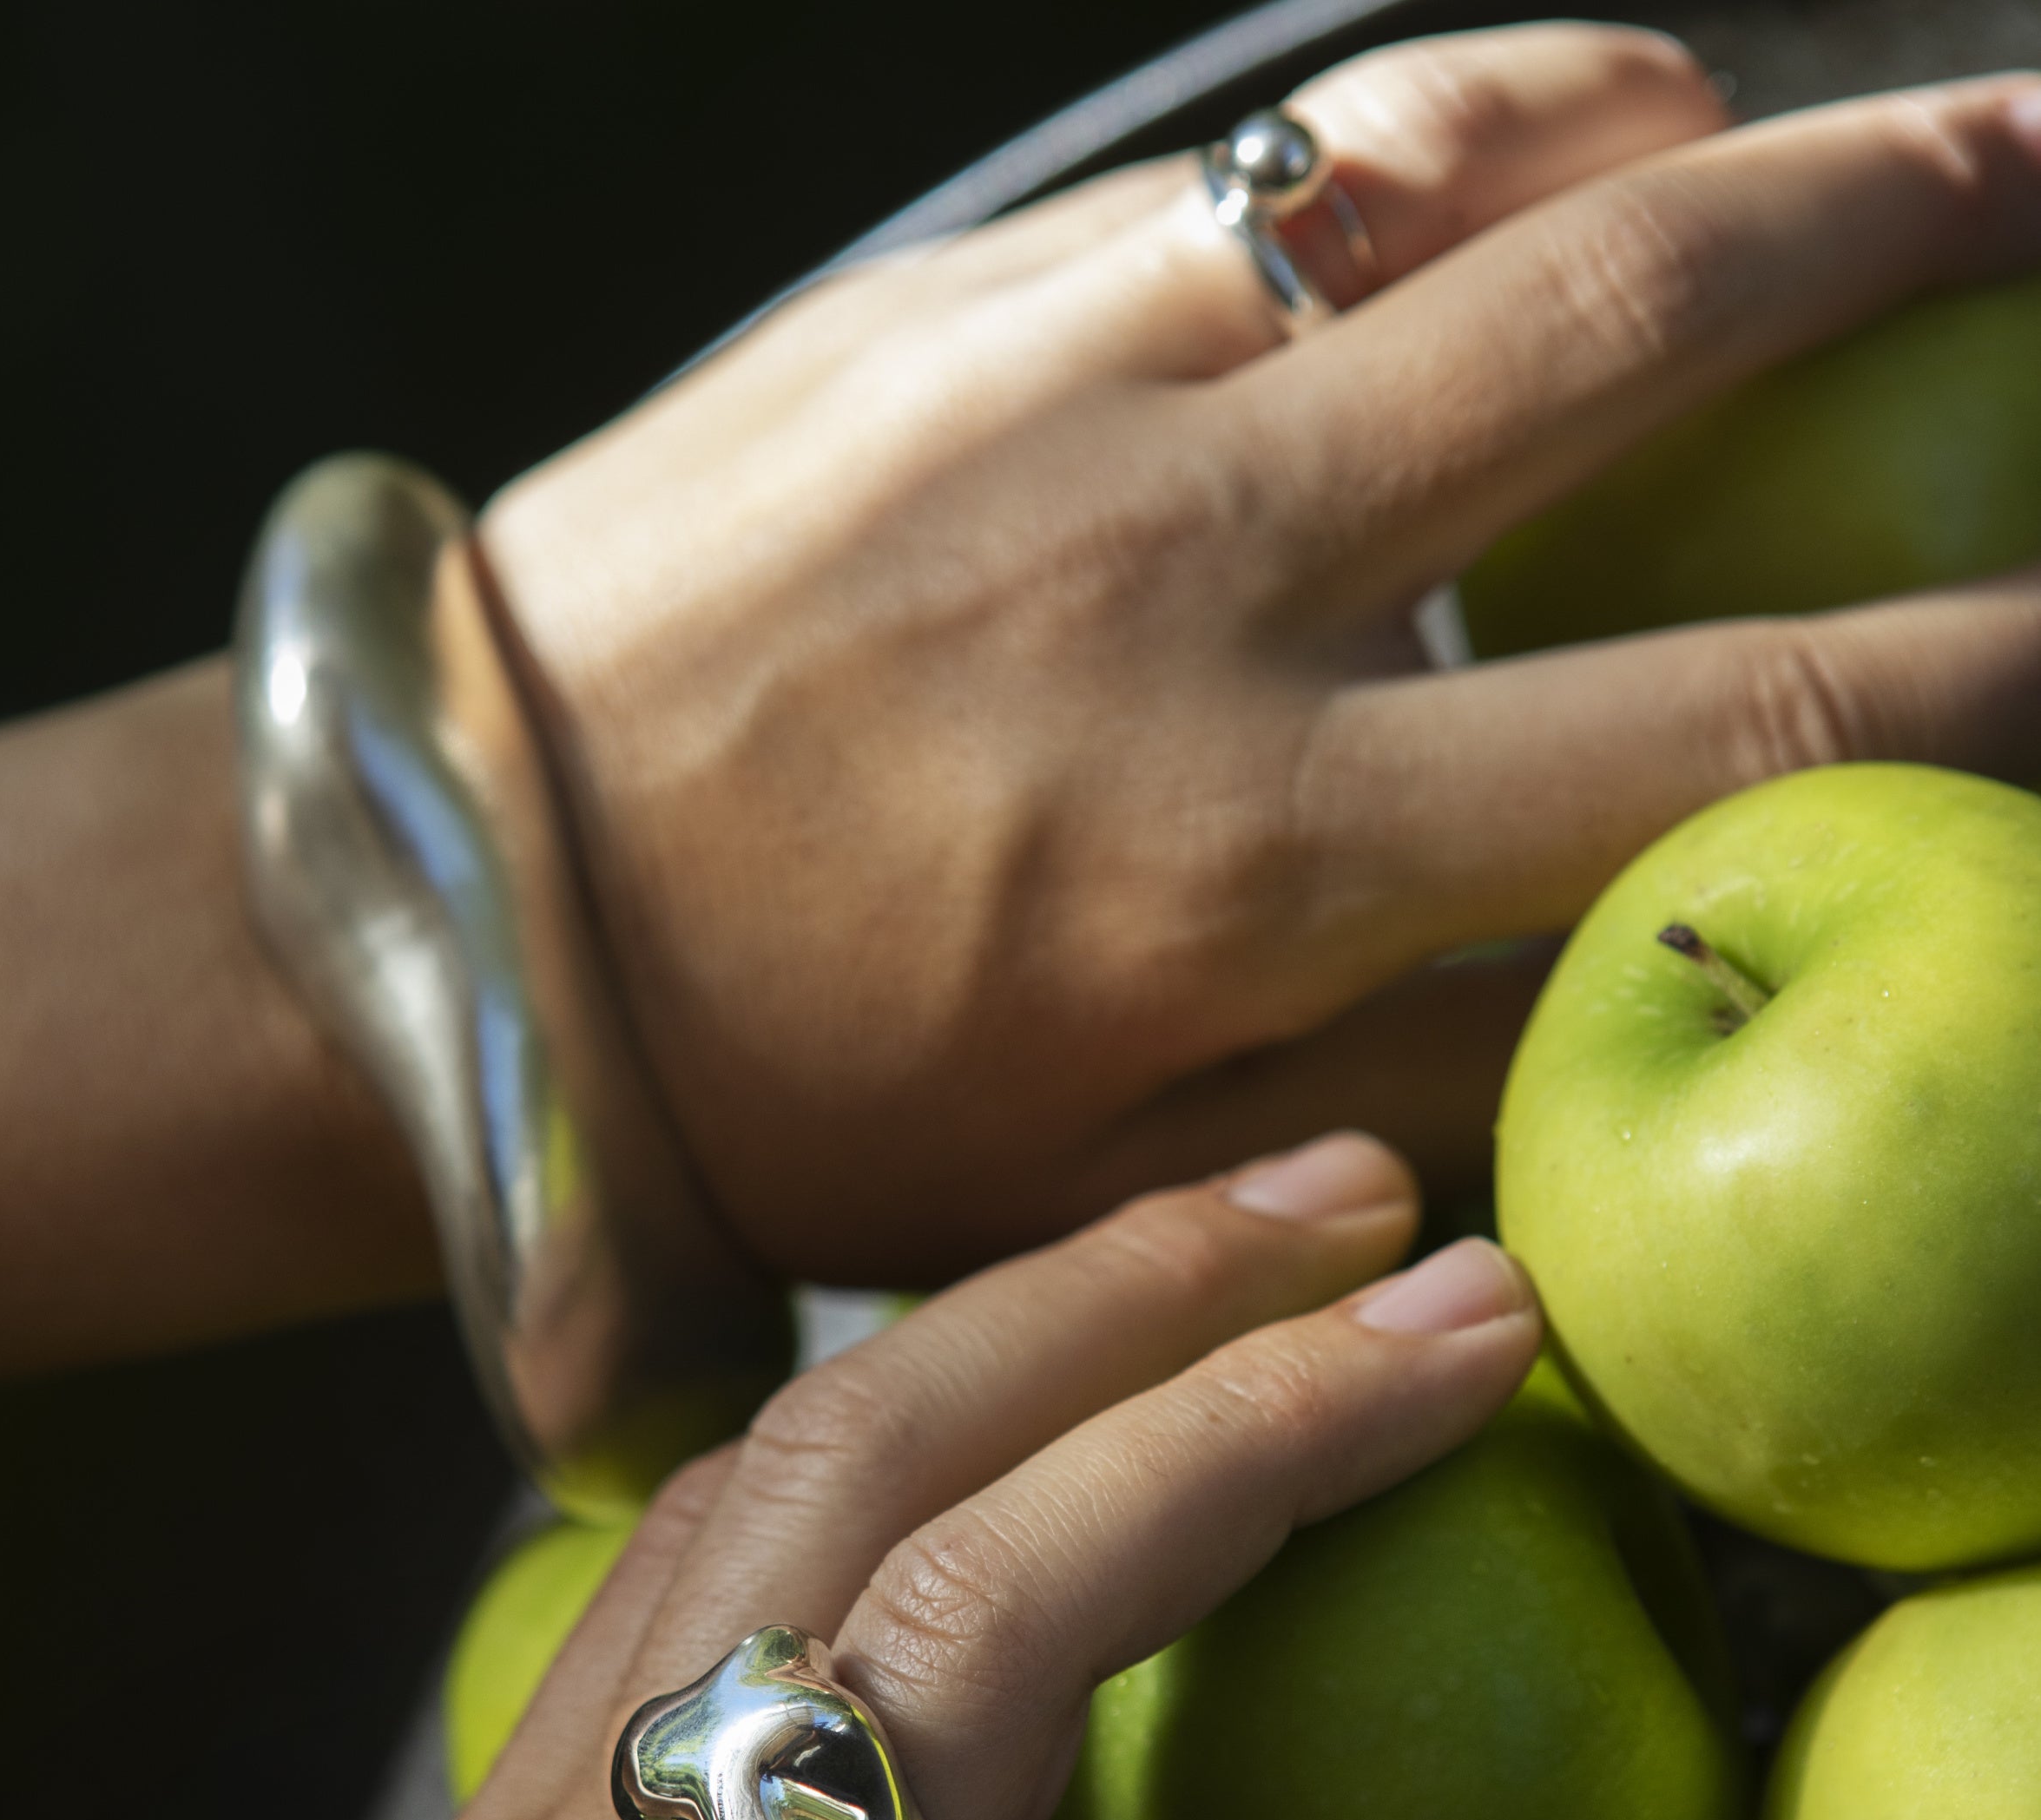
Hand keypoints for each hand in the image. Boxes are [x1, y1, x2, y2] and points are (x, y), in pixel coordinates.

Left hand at [484, 33, 2040, 1287]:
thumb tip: (1652, 992)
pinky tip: (1602, 100)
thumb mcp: (1103, 1176)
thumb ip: (1410, 1084)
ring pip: (1482, 167)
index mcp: (1246, 856)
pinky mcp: (965, 292)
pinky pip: (1289, 149)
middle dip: (1925, 243)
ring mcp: (1075, 387)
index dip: (1977, 681)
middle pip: (1654, 333)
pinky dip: (1485, 107)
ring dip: (1738, 124)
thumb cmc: (792, 1086)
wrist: (466, 901)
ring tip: (1911, 132)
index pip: (1723, 736)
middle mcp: (1196, 577)